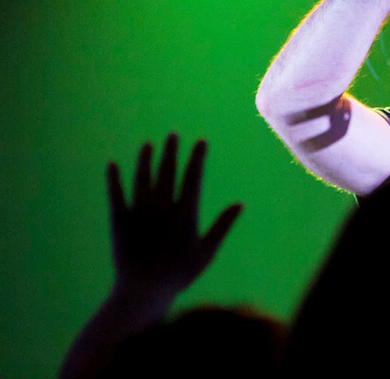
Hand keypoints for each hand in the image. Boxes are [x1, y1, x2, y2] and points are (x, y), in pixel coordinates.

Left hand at [106, 134, 241, 298]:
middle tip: (173, 135)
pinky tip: (112, 165)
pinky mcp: (119, 221)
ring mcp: (140, 213)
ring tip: (148, 146)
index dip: (197, 158)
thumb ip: (223, 225)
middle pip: (167, 172)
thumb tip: (240, 204)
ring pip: (142, 179)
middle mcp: (162, 207)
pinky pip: (116, 195)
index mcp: (185, 213)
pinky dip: (113, 180)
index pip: (193, 178)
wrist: (144, 290)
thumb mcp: (207, 252)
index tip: (200, 141)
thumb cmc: (180, 274)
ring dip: (145, 160)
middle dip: (171, 152)